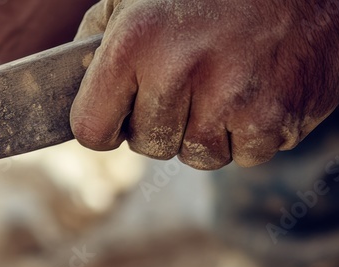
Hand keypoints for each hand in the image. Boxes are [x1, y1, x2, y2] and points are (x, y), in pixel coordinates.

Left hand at [70, 0, 338, 168]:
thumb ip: (96, 40)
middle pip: (146, 146)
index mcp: (135, 41)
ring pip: (195, 156)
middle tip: (189, 80)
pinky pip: (242, 155)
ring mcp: (229, 99)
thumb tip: (65, 86)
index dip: (104, 125)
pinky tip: (261, 88)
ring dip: (207, 130)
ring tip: (228, 79)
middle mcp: (178, 72)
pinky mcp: (274, 120)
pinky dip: (250, 133)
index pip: (90, 129)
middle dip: (161, 122)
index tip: (119, 113)